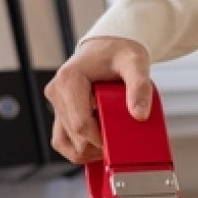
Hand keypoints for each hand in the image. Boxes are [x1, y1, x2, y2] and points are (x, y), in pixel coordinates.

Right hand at [44, 37, 153, 163]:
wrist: (109, 47)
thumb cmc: (119, 52)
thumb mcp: (135, 64)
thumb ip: (139, 87)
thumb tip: (140, 115)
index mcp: (69, 79)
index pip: (81, 124)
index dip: (101, 140)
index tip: (121, 143)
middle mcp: (57, 92)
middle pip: (75, 137)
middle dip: (99, 145)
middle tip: (122, 139)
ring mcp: (57, 104)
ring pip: (65, 144)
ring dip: (88, 151)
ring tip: (110, 143)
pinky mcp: (61, 112)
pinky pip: (64, 141)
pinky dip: (81, 148)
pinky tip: (100, 144)